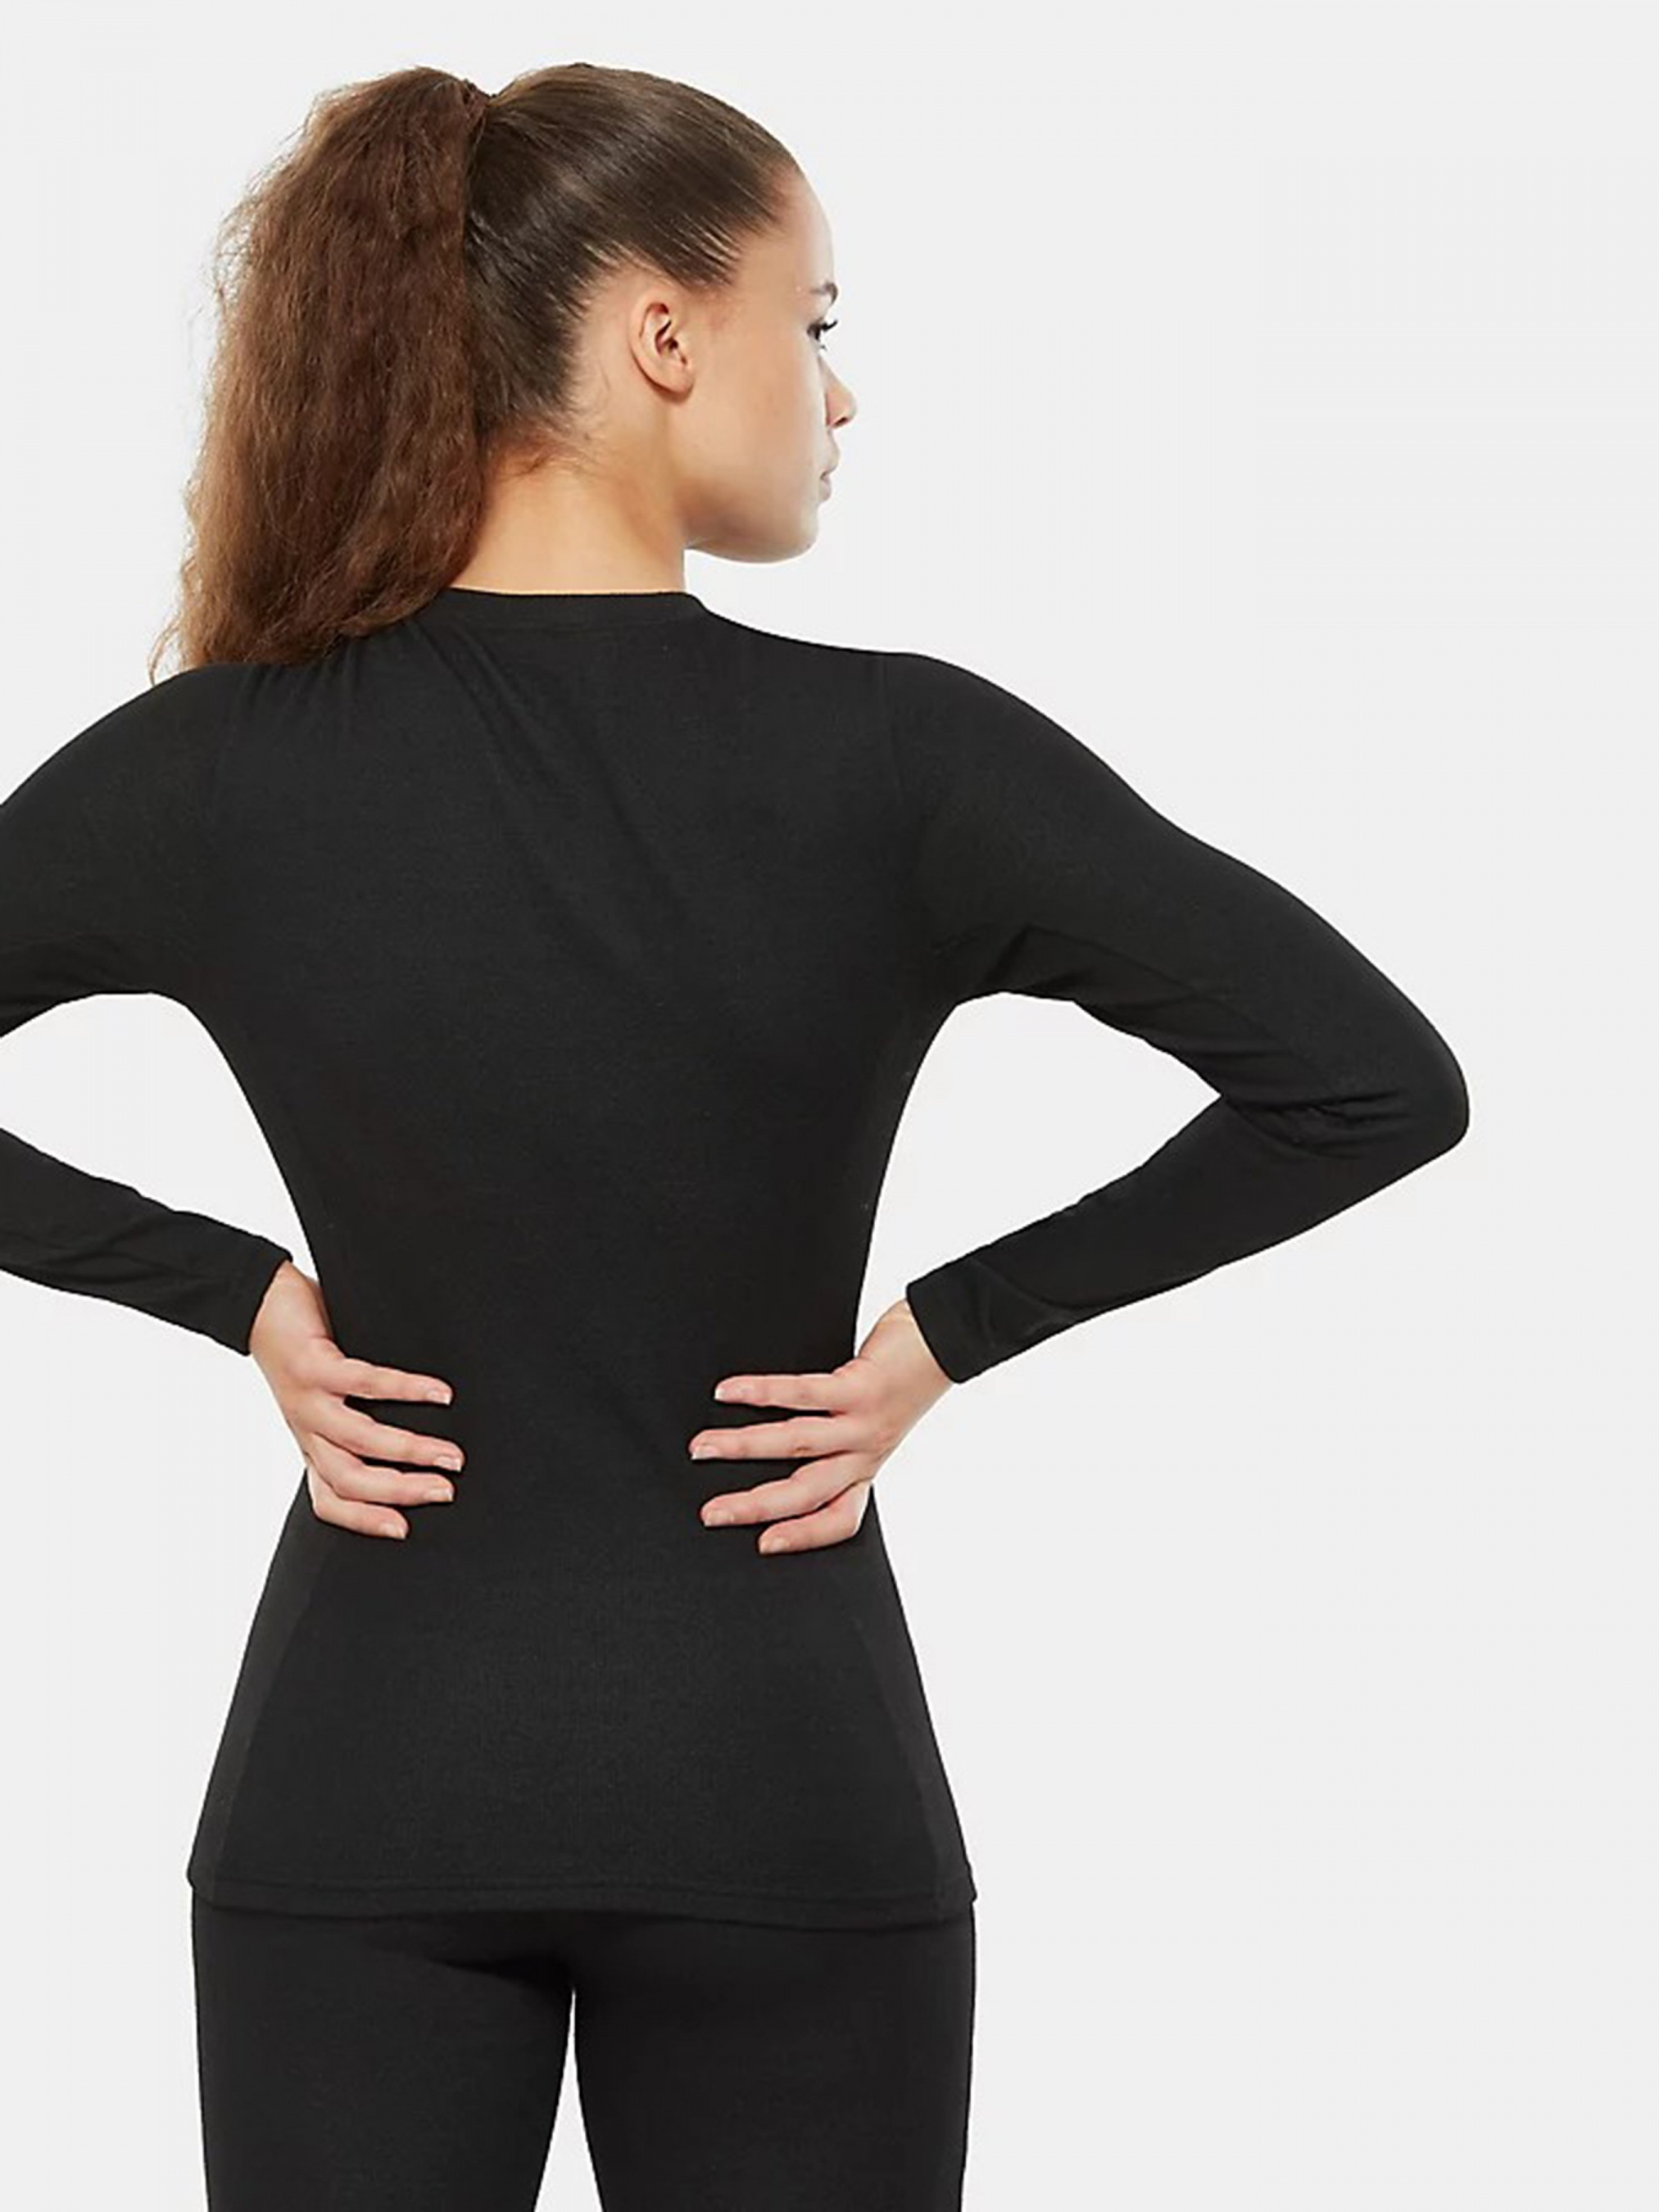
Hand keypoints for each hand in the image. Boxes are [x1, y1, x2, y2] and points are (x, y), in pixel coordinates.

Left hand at [248, 1260, 463, 1539]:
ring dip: (410, 1451)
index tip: (407, 1530)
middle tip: (446, 1491)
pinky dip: (407, 1390)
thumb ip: (357, 1423)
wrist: (255, 1303)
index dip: (363, 1520)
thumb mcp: (326, 1399)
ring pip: (358, 1440)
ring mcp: (307, 1399)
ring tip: (451, 1454)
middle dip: (401, 1491)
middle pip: (349, 1479)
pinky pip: (365, 1383)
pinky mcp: (313, 1365)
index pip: (328, 1500)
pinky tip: (440, 1393)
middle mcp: (307, 1429)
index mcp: (311, 1443)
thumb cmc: (304, 1351)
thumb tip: (419, 1446)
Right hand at [688, 1298, 953, 1554]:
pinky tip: (727, 1392)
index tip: (763, 1546)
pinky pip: (803, 1394)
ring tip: (701, 1448)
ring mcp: (864, 1423)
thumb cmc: (900, 1379)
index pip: (841, 1518)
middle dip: (754, 1506)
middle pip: (806, 1491)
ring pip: (797, 1445)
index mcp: (866, 1466)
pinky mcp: (861, 1388)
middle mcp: (866, 1453)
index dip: (804, 1536)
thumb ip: (833, 1439)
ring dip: (743, 1448)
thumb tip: (768, 1442)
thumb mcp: (872, 1422)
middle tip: (710, 1514)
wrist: (945, 1338)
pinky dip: (761, 1393)